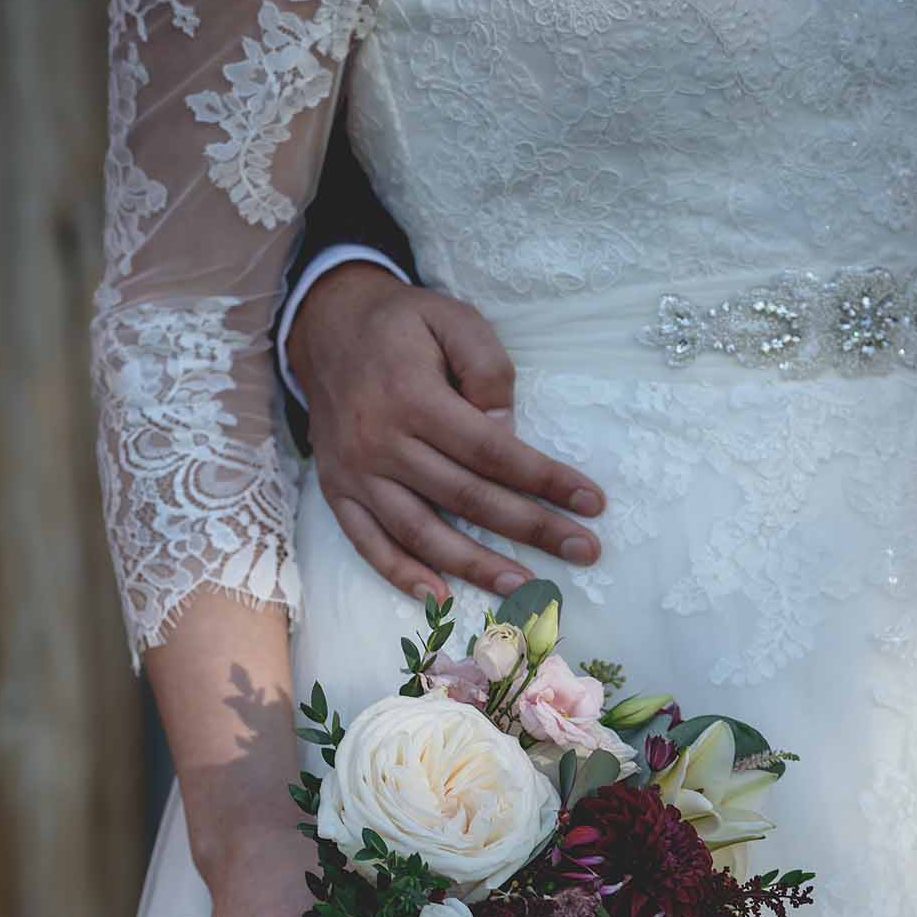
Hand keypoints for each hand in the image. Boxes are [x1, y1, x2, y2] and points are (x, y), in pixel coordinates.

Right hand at [287, 263, 606, 602]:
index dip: (544, 480)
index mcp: (413, 396)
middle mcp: (380, 441)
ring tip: (522, 586)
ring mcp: (354, 472)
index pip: (491, 451)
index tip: (590, 503)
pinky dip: (401, 574)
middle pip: (465, 497)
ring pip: (420, 531)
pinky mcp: (337, 490)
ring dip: (473, 565)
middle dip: (530, 528)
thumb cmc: (402, 324)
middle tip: (582, 551)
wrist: (325, 326)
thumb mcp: (454, 319)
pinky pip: (368, 543)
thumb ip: (488, 370)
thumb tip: (508, 434)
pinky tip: (439, 597)